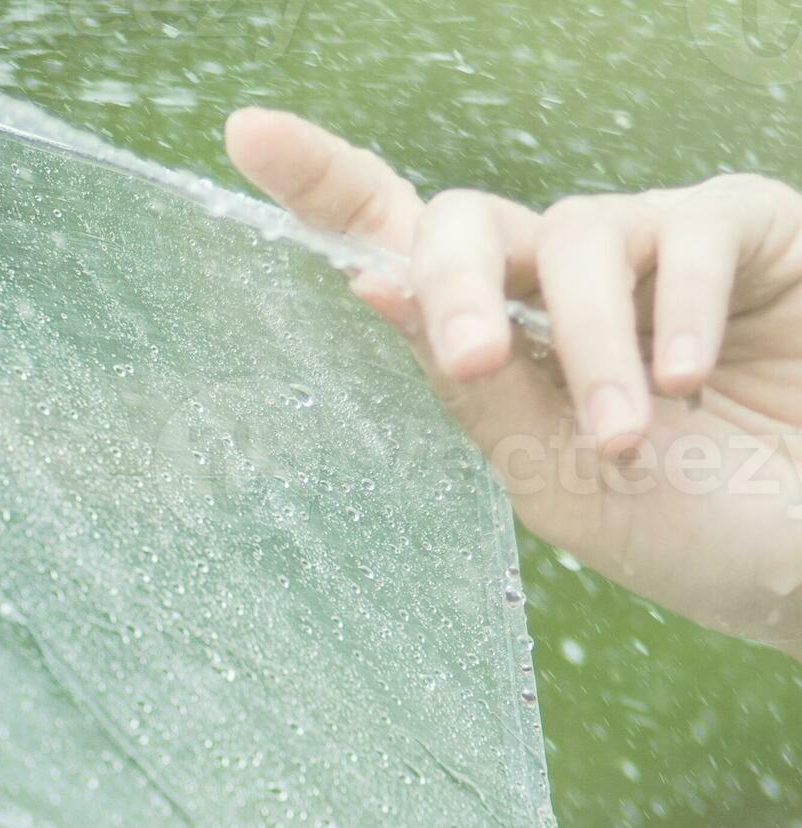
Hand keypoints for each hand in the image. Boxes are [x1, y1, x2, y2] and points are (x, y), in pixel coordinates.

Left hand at [224, 106, 801, 658]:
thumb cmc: (694, 527)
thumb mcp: (554, 474)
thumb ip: (473, 383)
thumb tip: (374, 283)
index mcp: (500, 343)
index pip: (400, 250)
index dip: (325, 184)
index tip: (248, 134)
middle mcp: (562, 282)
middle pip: (461, 224)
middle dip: (453, 284)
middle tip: (473, 362)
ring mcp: (652, 247)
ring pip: (571, 239)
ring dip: (591, 347)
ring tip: (628, 435)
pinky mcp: (744, 228)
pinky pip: (687, 230)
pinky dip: (678, 312)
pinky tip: (691, 380)